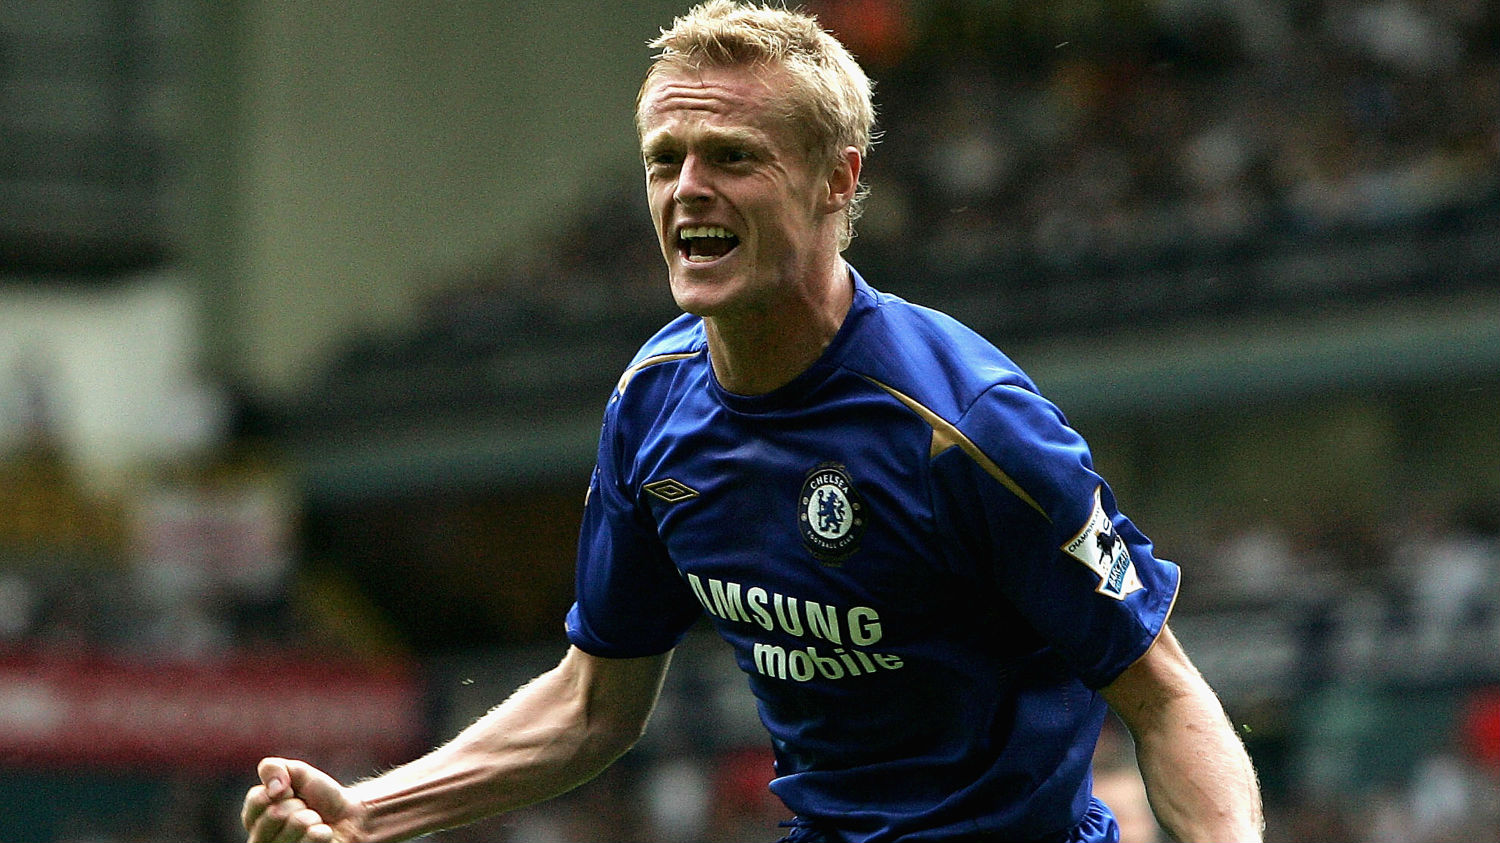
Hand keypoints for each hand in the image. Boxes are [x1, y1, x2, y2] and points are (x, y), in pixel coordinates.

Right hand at [243, 757, 364, 842]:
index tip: (291, 791)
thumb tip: (274, 788)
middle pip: (275, 814)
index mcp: (255, 818)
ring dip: (310, 818)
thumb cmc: (317, 794)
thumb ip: (273, 769)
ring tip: (315, 820)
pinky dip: (320, 833)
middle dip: (297, 804)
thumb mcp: (295, 772)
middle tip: (305, 807)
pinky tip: (322, 832)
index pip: (257, 799)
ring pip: (292, 829)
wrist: (348, 814)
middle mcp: (261, 839)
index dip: (282, 789)